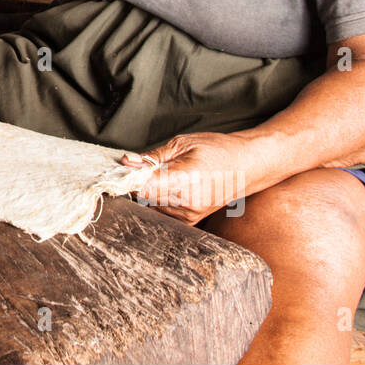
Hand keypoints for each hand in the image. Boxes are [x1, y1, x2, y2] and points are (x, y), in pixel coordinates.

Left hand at [121, 132, 253, 225]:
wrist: (247, 165)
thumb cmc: (217, 150)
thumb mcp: (182, 144)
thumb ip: (153, 157)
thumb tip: (126, 162)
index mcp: (184, 180)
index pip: (143, 187)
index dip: (127, 179)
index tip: (117, 171)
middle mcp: (186, 202)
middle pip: (143, 197)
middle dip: (134, 183)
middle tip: (133, 168)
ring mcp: (189, 214)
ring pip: (151, 206)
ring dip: (146, 192)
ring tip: (158, 175)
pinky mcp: (191, 221)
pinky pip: (162, 212)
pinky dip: (157, 200)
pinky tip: (165, 187)